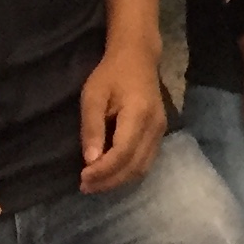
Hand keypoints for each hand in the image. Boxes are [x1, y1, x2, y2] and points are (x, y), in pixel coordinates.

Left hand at [78, 35, 166, 193]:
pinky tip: (111, 174)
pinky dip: (128, 173)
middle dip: (109, 181)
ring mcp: (161, 131)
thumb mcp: (93, 95)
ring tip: (95, 184)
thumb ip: (92, 127)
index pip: (123, 153)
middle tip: (85, 187)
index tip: (82, 178)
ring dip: (119, 181)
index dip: (103, 171)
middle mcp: (155, 126)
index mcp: (138, 114)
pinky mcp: (160, 134)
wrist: (138, 57)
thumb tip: (90, 161)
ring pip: (142, 168)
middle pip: (134, 166)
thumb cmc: (111, 74)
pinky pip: (146, 162)